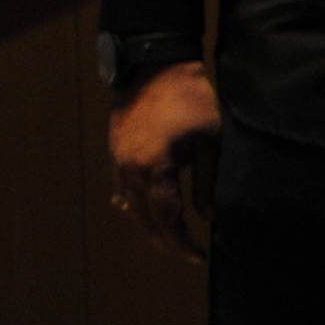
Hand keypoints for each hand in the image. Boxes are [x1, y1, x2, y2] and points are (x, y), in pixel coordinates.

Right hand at [109, 62, 223, 262]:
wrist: (155, 68)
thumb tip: (209, 216)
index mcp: (154, 169)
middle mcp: (129, 170)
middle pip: (145, 219)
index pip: (167, 219)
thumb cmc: (190, 101)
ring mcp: (118, 162)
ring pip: (132, 207)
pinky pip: (124, 190)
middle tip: (188, 255)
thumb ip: (208, 183)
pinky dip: (138, 206)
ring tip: (173, 240)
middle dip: (167, 241)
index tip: (199, 257)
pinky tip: (150, 215)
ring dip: (151, 226)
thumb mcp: (209, 143)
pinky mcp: (115, 154)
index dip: (182, 242)